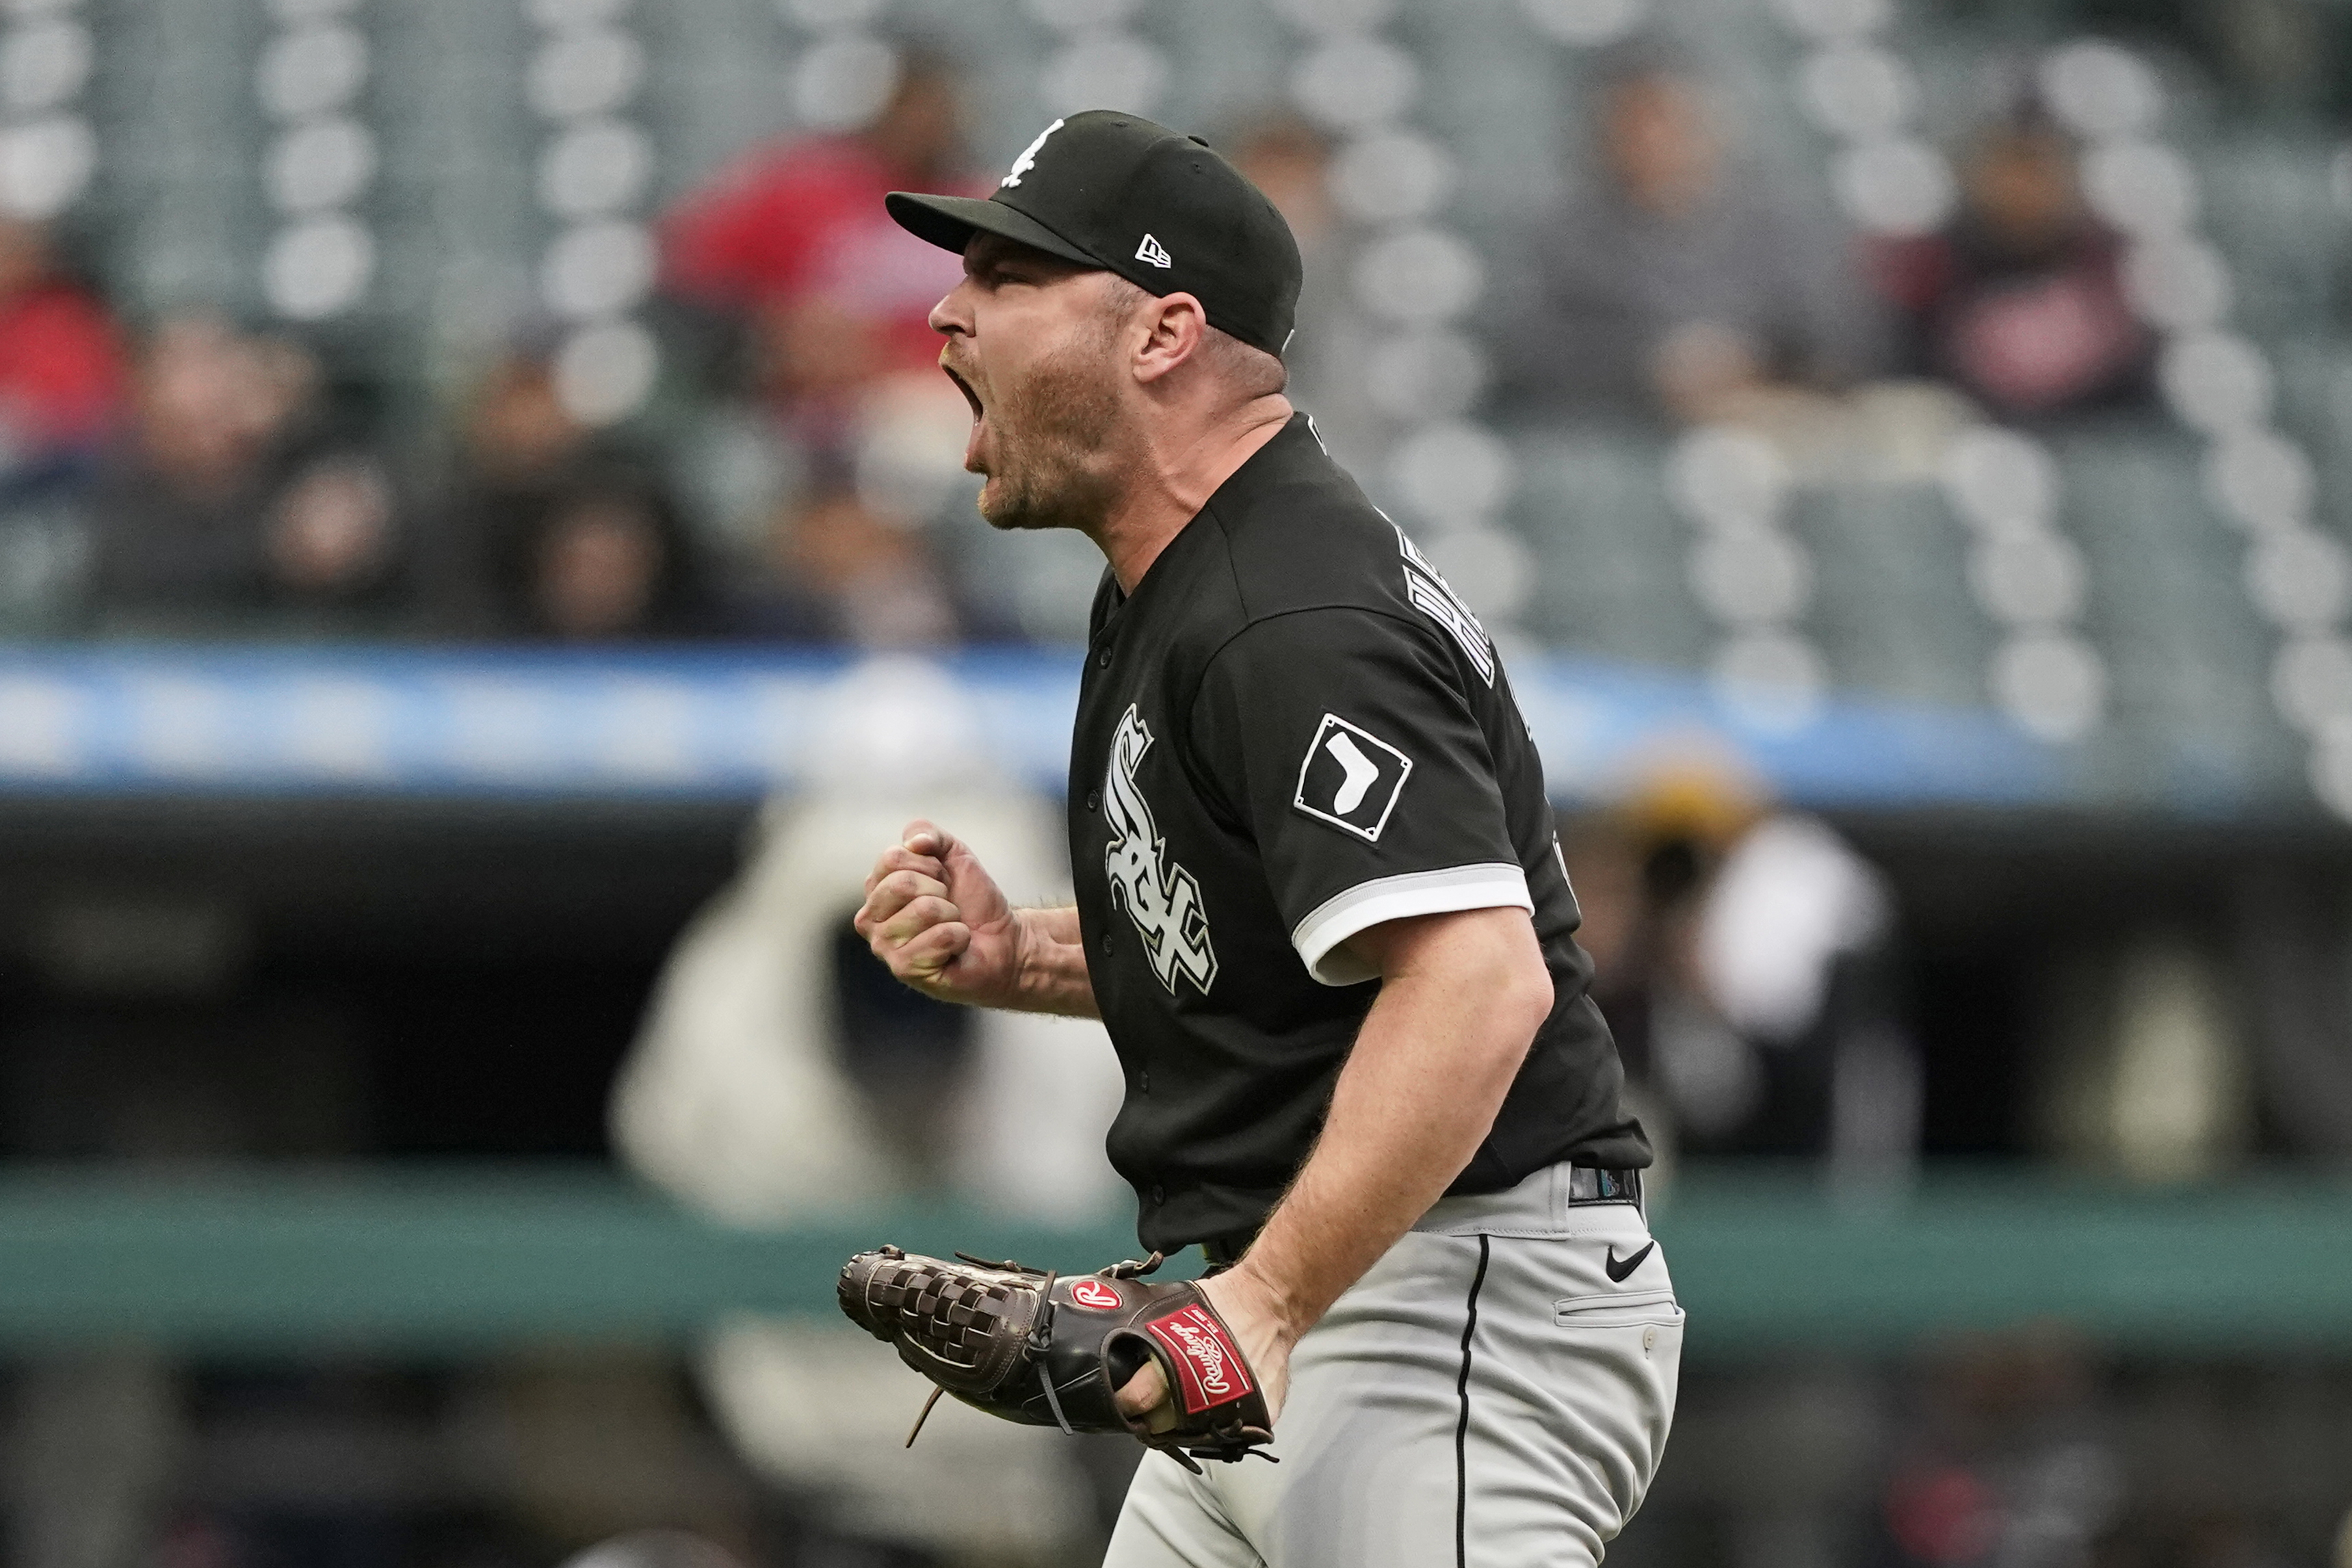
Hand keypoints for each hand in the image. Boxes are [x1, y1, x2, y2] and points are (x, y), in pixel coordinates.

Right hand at [853, 821, 1023, 1007]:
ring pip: (924, 910)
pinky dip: (959, 936)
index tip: (942, 879)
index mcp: (876, 889)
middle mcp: (870, 919)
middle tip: (948, 905)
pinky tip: (955, 947)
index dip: (930, 864)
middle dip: (939, 889)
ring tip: (951, 926)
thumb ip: (928, 833)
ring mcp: (885, 947)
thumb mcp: (953, 853)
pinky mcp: (906, 969)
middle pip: (902, 884)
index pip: (892, 858)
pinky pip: (940, 936)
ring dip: (951, 915)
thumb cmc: (970, 900)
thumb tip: (914, 842)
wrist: (1001, 937)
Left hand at [1113, 1266, 1295, 1433]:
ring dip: (1185, 1421)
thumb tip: (1116, 1341)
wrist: (1272, 1303)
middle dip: (1152, 1416)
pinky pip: (1231, 1429)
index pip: (1137, 1400)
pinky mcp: (1262, 1417)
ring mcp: (1237, 1411)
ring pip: (1195, 1434)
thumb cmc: (1223, 1302)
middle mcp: (1208, 1396)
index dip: (1123, 1401)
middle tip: (1152, 1400)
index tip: (1121, 1398)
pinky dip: (1219, 1418)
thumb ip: (1146, 1334)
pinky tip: (1216, 1400)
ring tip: (1183, 1400)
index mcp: (1178, 1366)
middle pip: (1161, 1426)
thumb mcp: (1174, 1310)